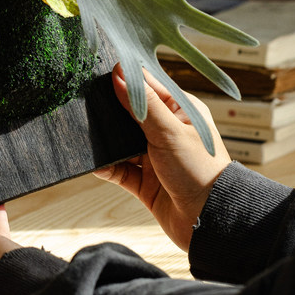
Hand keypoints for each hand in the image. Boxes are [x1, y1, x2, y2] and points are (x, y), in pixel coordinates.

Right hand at [94, 65, 230, 251]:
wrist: (211, 223)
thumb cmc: (201, 171)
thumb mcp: (170, 131)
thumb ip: (142, 104)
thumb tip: (118, 73)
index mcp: (180, 111)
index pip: (147, 87)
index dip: (124, 79)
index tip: (96, 71)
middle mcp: (166, 131)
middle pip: (129, 113)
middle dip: (109, 109)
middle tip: (83, 100)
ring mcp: (153, 156)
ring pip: (121, 142)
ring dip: (106, 140)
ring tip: (84, 130)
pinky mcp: (144, 181)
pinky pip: (119, 170)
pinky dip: (106, 166)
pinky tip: (94, 162)